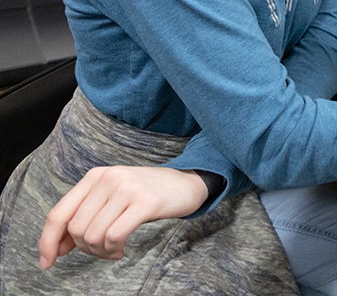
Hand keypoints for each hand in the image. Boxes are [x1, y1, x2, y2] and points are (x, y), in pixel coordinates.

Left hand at [38, 166, 208, 267]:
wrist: (186, 182)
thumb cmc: (146, 194)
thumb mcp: (112, 197)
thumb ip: (85, 215)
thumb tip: (57, 248)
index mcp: (95, 176)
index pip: (58, 213)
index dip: (47, 242)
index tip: (47, 262)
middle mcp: (108, 178)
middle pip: (76, 228)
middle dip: (85, 249)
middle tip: (102, 251)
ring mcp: (127, 188)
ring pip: (93, 234)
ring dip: (100, 251)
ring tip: (114, 250)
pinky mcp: (145, 202)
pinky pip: (115, 235)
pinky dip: (113, 250)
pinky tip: (121, 250)